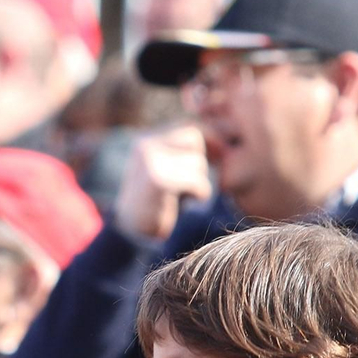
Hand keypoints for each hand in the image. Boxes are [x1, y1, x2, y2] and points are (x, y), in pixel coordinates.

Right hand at [113, 125, 212, 240]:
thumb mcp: (172, 169)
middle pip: (194, 137)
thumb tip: (224, 139)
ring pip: (197, 161)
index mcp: (148, 138)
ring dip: (199, 180)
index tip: (216, 158)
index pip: (189, 127)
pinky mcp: (157, 180)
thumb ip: (189, 151)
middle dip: (200, 161)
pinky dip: (200, 193)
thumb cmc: (160, 201)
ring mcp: (149, 161)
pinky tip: (190, 201)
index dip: (208, 141)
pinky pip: (196, 180)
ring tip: (185, 194)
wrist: (133, 231)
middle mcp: (146, 144)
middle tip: (193, 182)